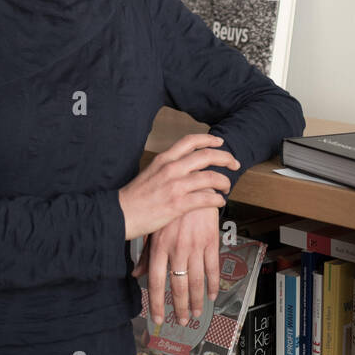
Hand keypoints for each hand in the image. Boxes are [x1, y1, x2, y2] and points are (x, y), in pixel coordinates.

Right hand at [117, 133, 237, 240]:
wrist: (119, 214)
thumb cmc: (134, 198)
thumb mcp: (149, 173)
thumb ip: (167, 168)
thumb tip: (183, 166)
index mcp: (164, 159)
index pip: (190, 141)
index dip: (209, 139)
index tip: (220, 141)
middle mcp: (171, 169)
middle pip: (206, 155)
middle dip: (225, 158)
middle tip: (234, 163)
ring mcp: (175, 186)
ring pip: (210, 177)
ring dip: (224, 181)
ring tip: (227, 187)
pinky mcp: (178, 204)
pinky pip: (206, 198)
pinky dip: (217, 199)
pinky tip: (219, 202)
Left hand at [133, 206, 220, 326]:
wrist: (193, 183)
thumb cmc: (170, 207)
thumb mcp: (154, 229)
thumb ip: (146, 255)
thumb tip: (135, 275)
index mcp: (159, 246)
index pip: (156, 282)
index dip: (157, 303)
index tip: (158, 318)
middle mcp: (176, 249)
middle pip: (178, 286)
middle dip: (179, 307)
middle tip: (180, 321)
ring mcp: (195, 246)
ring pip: (196, 281)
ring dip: (196, 301)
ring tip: (195, 313)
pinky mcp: (210, 241)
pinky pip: (213, 268)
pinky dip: (213, 284)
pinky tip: (211, 295)